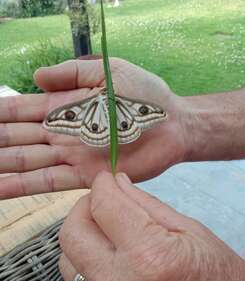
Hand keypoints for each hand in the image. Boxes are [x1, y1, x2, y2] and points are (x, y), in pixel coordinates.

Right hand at [0, 58, 187, 198]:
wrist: (172, 126)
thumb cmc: (145, 96)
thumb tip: (35, 78)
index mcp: (66, 106)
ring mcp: (73, 156)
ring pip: (28, 163)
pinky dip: (23, 186)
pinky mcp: (86, 177)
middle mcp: (63, 133)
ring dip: (3, 168)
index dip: (0, 115)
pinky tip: (0, 189)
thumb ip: (72, 74)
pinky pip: (49, 182)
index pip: (22, 111)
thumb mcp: (108, 72)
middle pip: (19, 139)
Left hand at [59, 171, 244, 280]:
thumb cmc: (221, 278)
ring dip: (81, 238)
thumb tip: (115, 183)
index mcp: (151, 258)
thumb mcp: (189, 229)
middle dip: (83, 209)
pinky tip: (107, 259)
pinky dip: (85, 267)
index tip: (106, 179)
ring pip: (67, 263)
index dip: (102, 185)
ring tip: (104, 232)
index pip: (104, 207)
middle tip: (101, 202)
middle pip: (72, 235)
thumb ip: (144, 204)